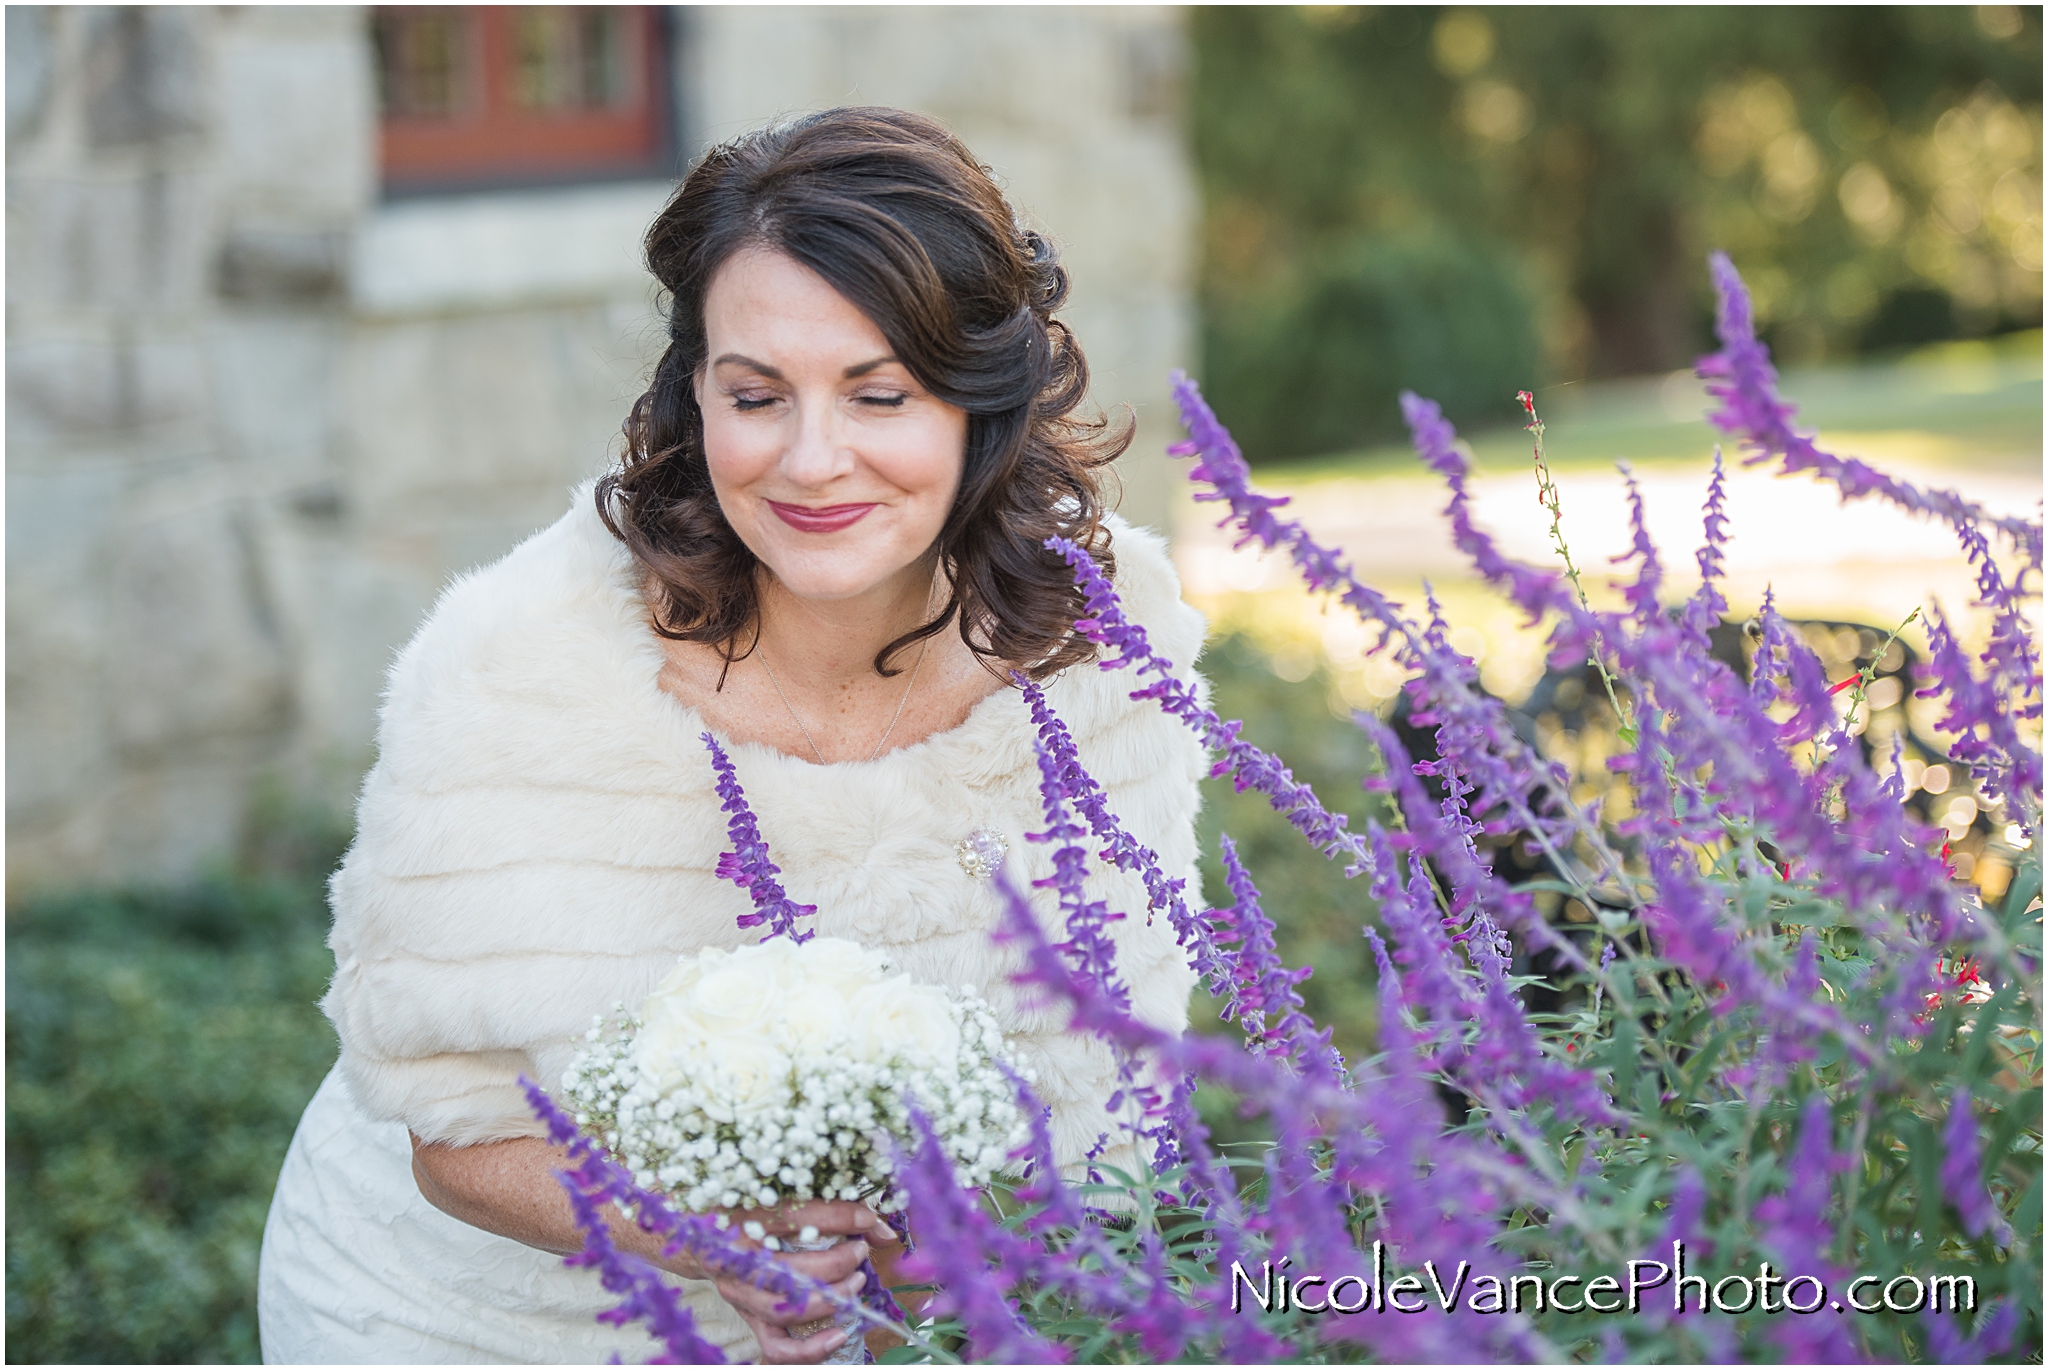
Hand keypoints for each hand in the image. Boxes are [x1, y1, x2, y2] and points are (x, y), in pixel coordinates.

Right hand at [684, 1200, 900, 1364]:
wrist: (697, 1234)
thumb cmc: (750, 1210)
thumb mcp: (781, 1198)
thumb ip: (833, 1209)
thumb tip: (884, 1231)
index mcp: (747, 1216)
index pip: (802, 1216)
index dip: (844, 1218)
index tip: (868, 1220)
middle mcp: (739, 1257)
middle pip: (795, 1268)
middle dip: (838, 1263)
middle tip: (860, 1252)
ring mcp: (740, 1292)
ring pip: (788, 1308)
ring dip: (830, 1300)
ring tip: (855, 1284)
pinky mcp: (746, 1317)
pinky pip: (777, 1346)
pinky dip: (810, 1349)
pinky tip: (840, 1335)